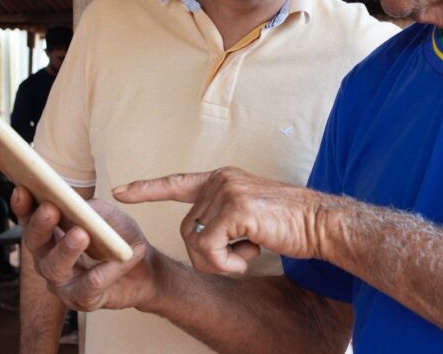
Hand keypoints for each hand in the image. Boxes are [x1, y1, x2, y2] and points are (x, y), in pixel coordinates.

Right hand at [11, 186, 152, 311]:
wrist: (147, 269)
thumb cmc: (121, 238)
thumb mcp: (108, 216)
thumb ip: (91, 209)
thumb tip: (76, 205)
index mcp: (51, 235)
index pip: (30, 220)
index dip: (23, 206)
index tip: (23, 189)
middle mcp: (49, 260)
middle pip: (35, 243)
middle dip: (41, 225)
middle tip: (51, 209)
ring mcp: (62, 283)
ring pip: (55, 267)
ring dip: (67, 249)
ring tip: (82, 234)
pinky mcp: (82, 300)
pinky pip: (91, 283)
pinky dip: (109, 268)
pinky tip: (123, 257)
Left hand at [113, 167, 324, 273]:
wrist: (321, 224)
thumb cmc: (290, 224)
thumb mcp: (250, 214)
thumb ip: (224, 215)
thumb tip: (201, 237)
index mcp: (223, 179)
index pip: (178, 182)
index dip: (148, 189)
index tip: (121, 192)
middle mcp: (220, 180)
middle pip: (187, 230)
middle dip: (208, 255)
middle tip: (242, 255)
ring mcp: (226, 191)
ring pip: (196, 243)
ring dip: (220, 262)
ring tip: (249, 254)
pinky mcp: (234, 209)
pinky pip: (208, 250)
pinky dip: (226, 264)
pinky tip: (250, 257)